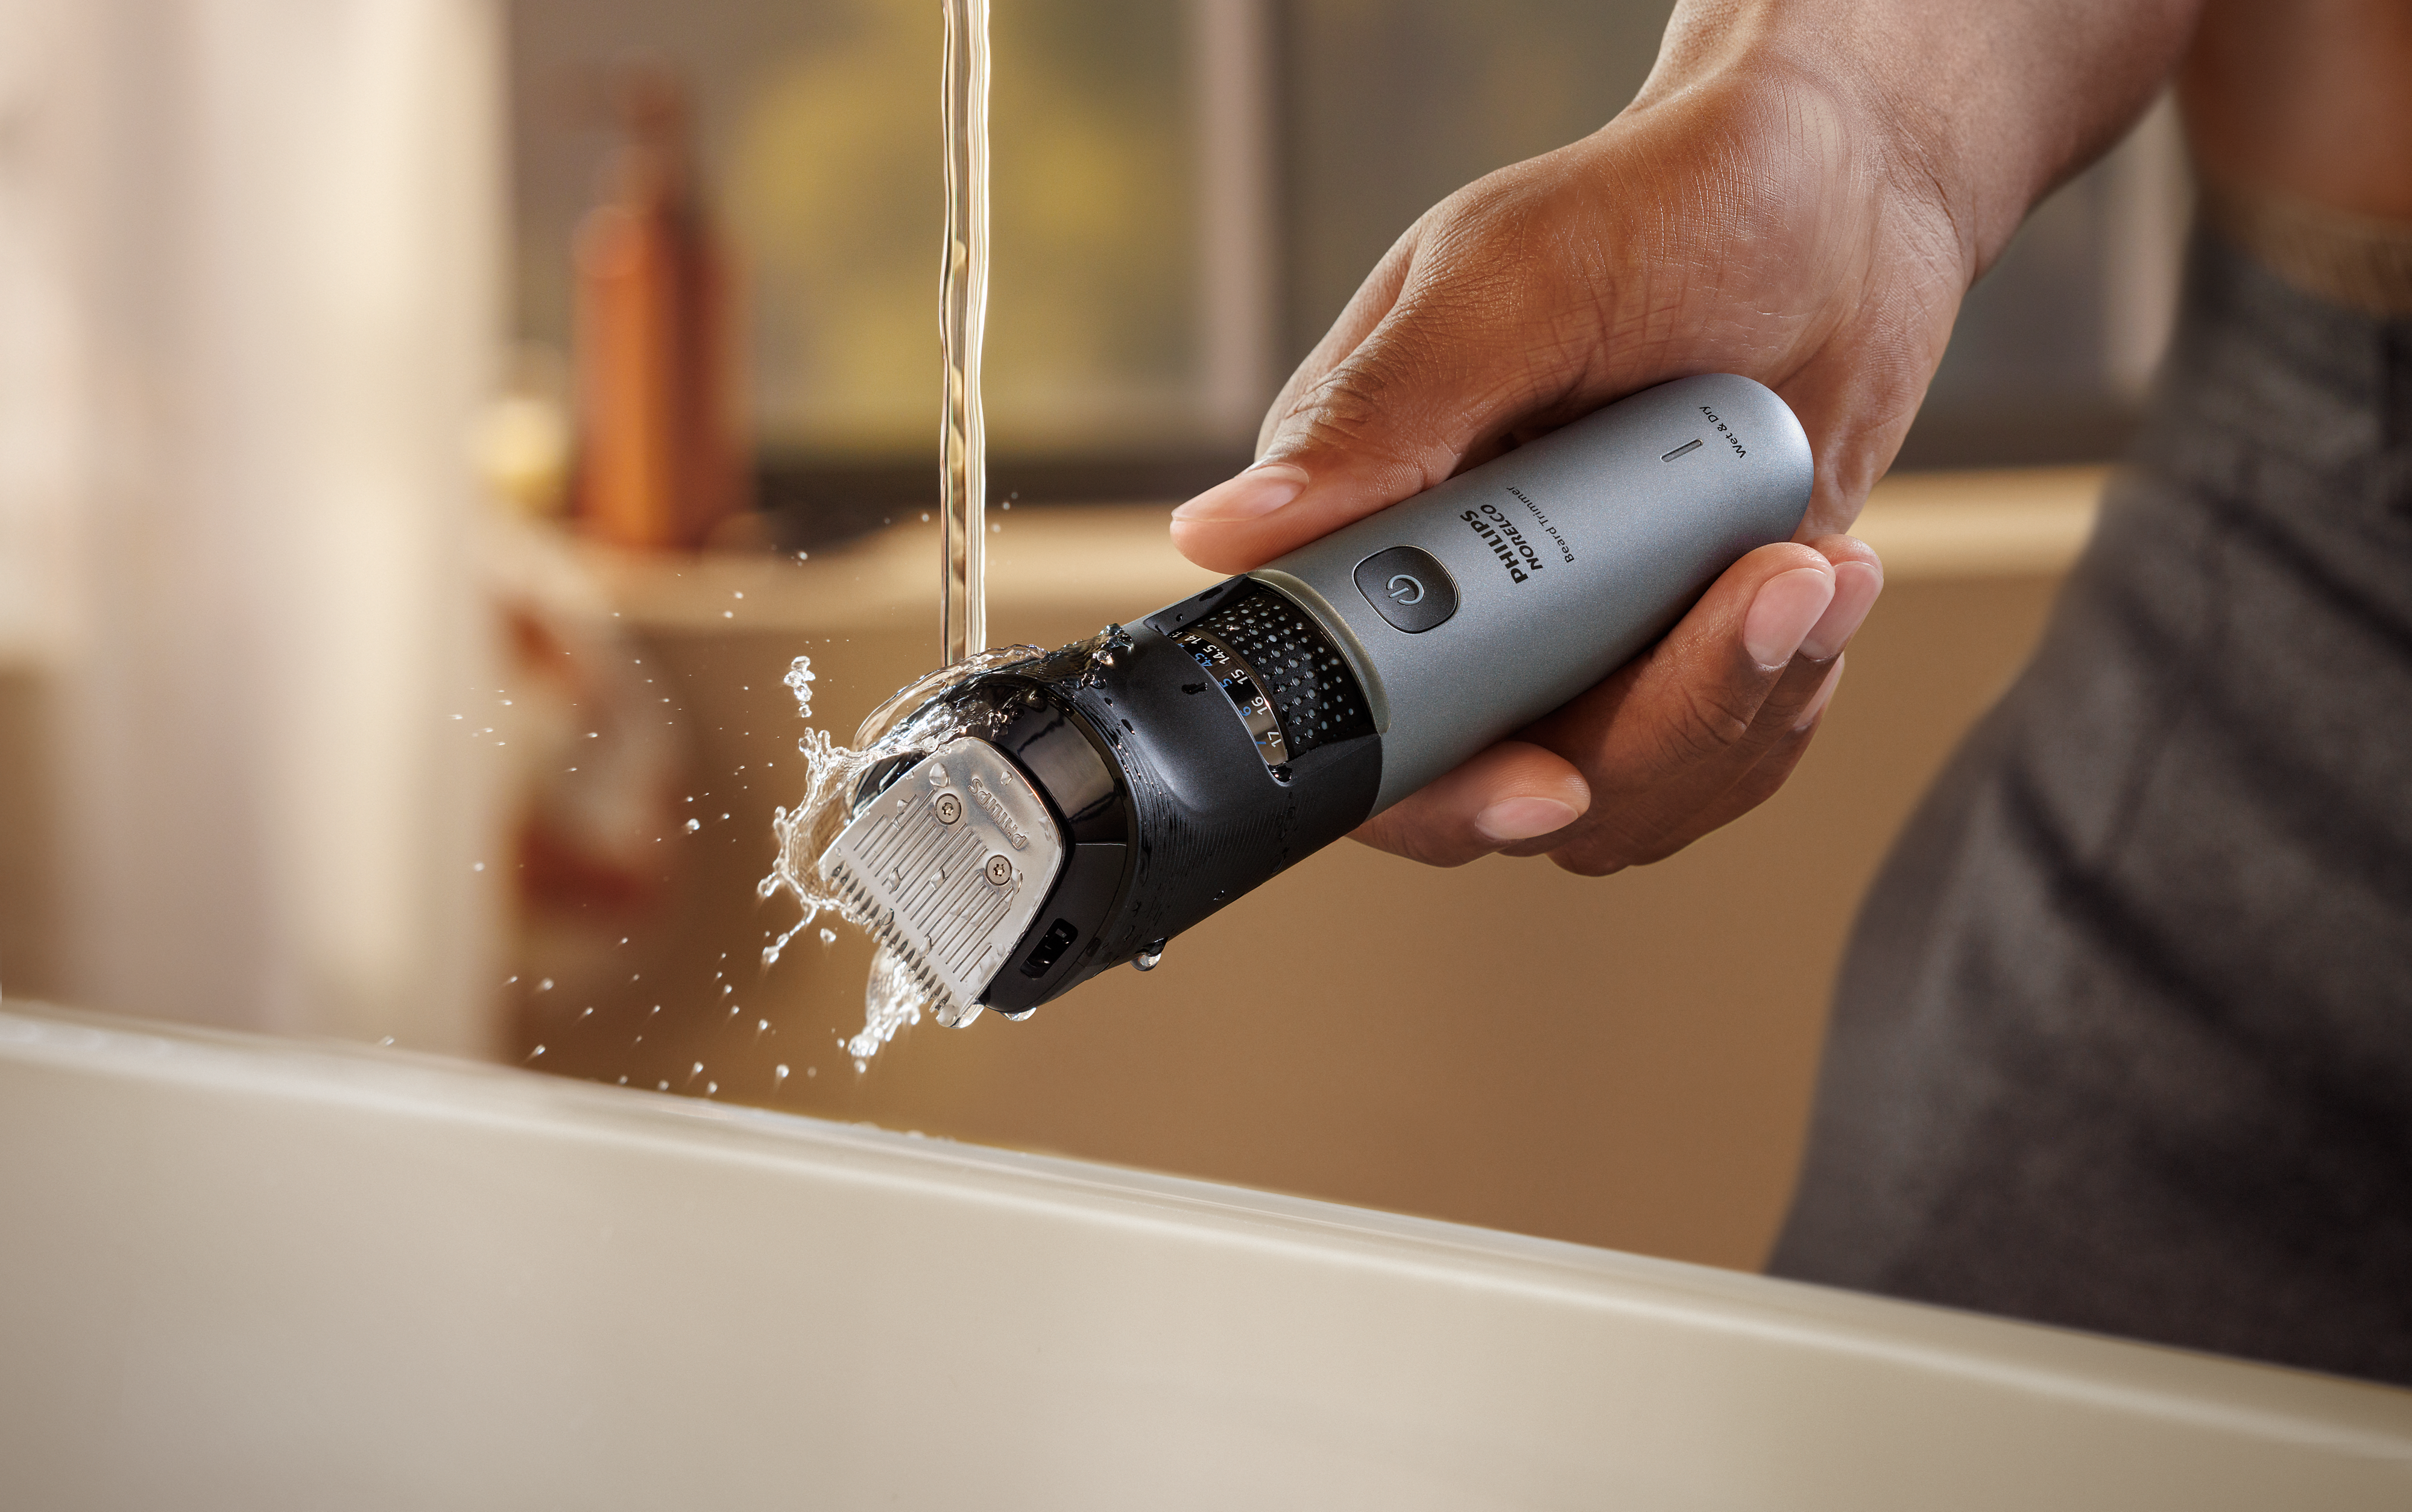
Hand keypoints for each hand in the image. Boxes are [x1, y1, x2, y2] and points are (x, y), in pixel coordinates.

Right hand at [1168, 52, 1947, 871]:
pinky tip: (1820, 578)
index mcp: (1366, 508)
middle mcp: (1452, 595)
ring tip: (1806, 562)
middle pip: (1498, 783)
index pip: (1346, 711)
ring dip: (1740, 703)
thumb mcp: (1508, 286)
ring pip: (1623, 794)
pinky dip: (1785, 688)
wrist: (1842, 202)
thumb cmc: (1669, 201)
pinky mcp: (1671, 656)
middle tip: (1757, 604)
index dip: (1435, 782)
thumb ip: (1377, 418)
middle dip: (1649, 729)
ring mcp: (1567, 641)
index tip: (1552, 781)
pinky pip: (1713, 764)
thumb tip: (1222, 534)